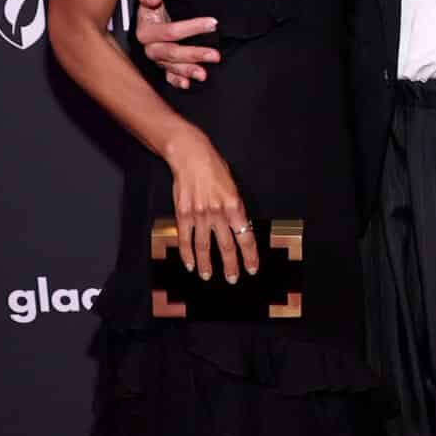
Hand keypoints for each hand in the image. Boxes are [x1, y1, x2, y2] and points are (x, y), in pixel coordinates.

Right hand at [134, 0, 219, 90]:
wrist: (154, 16)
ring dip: (189, 71)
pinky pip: (169, 77)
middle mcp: (150, 47)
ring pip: (172, 67)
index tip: (213, 23)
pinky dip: (177, 81)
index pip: (170, 31)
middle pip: (172, 52)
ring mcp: (157, 59)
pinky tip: (187, 84)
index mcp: (146, 31)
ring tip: (204, 74)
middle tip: (215, 55)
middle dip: (194, 54)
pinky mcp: (163, 66)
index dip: (192, 27)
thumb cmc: (155, 5)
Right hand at [164, 130, 257, 282]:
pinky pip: (185, 239)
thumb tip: (239, 227)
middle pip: (226, 245)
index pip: (245, 237)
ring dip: (207, 264)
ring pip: (204, 246)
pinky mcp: (183, 214)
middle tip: (233, 279)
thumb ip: (235, 209)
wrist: (190, 156)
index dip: (250, 255)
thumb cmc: (214, 168)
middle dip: (231, 265)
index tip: (252, 268)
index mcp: (234, 205)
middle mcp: (218, 213)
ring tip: (208, 276)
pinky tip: (189, 265)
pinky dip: (187, 254)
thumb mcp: (233, 187)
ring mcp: (199, 215)